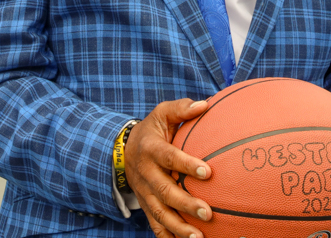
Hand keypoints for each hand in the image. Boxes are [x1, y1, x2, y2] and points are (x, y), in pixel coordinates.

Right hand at [125, 98, 212, 237]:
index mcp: (151, 149)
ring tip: (199, 237)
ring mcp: (144, 193)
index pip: (169, 157)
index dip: (186, 164)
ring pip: (159, 213)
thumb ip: (182, 108)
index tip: (208, 171)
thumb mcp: (162, 113)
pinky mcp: (145, 206)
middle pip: (165, 191)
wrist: (122, 150)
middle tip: (208, 213)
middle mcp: (145, 174)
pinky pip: (156, 225)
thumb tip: (206, 105)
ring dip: (179, 228)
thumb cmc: (152, 130)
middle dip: (186, 204)